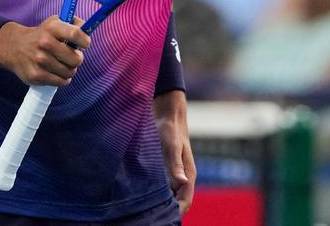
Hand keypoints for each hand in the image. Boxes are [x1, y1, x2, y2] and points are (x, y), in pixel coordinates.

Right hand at [0, 15, 89, 86]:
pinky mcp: (36, 75)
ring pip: (70, 72)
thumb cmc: (41, 35)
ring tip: (64, 64)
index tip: (84, 44)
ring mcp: (40, 60)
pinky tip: (58, 73)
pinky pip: (61, 82)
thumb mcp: (54, 22)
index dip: (85, 41)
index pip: (76, 34)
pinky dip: (63, 79)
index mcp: (52, 27)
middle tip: (72, 57)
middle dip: (78, 59)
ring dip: (70, 70)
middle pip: (76, 59)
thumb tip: (89, 28)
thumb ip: (74, 23)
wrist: (14, 47)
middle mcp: (45, 43)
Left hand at [154, 90, 194, 215]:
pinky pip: (163, 187)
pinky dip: (156, 195)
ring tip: (143, 211)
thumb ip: (175, 163)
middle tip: (147, 218)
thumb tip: (183, 183)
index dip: (176, 213)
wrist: (167, 113)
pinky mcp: (166, 169)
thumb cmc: (169, 128)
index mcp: (188, 174)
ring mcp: (174, 174)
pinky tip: (142, 197)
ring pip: (169, 196)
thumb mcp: (171, 145)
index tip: (161, 219)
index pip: (185, 202)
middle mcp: (182, 177)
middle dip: (167, 211)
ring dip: (161, 204)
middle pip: (177, 202)